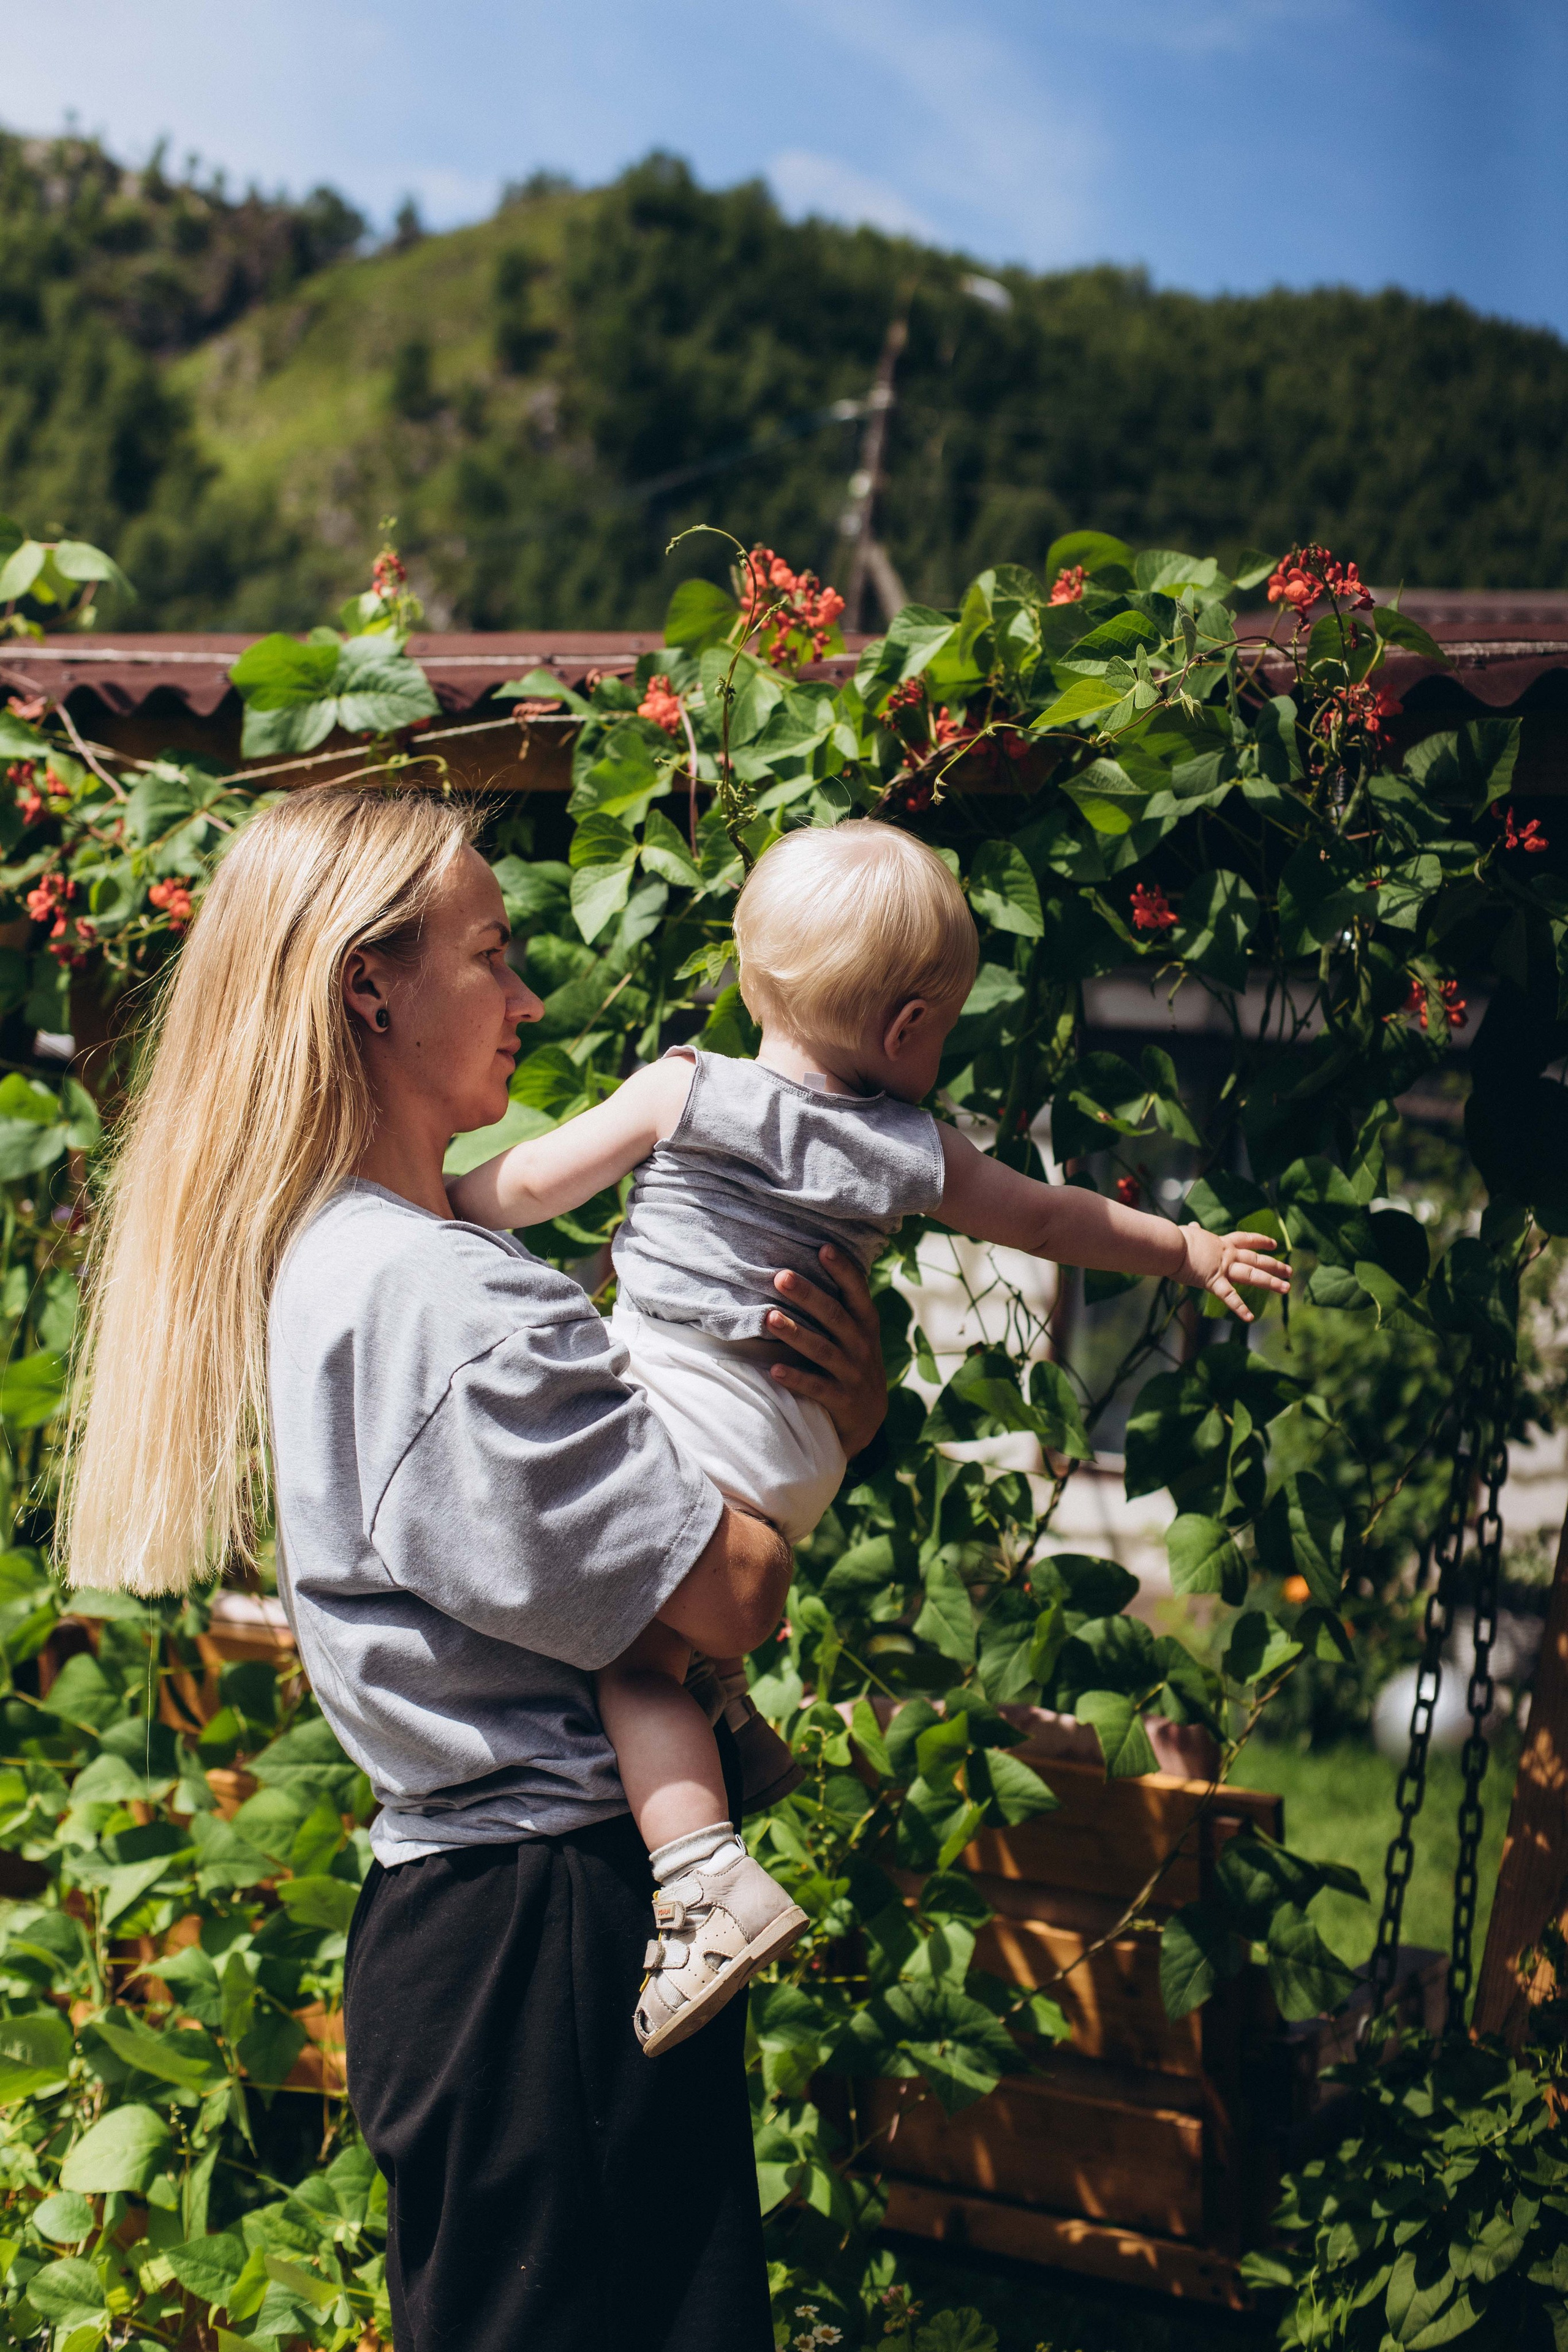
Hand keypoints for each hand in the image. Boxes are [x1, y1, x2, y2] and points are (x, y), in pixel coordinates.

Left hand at [764, 1245, 886, 1457]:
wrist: (868, 1419)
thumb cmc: (853, 1361)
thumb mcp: (858, 1332)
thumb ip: (842, 1302)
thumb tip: (817, 1255)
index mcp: (865, 1323)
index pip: (857, 1292)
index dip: (843, 1270)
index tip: (823, 1248)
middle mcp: (862, 1346)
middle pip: (835, 1316)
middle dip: (808, 1295)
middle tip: (781, 1276)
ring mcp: (853, 1374)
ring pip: (823, 1350)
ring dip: (795, 1333)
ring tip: (769, 1317)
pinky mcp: (842, 1401)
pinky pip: (816, 1388)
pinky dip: (796, 1378)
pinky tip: (773, 1370)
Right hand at [1174, 1228, 1290, 1322]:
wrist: (1171, 1245)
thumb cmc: (1177, 1239)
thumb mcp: (1190, 1233)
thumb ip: (1194, 1232)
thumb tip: (1191, 1226)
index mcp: (1221, 1243)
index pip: (1246, 1239)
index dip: (1261, 1241)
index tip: (1274, 1244)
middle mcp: (1227, 1255)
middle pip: (1256, 1259)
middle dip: (1275, 1265)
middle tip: (1290, 1271)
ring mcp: (1223, 1268)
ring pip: (1252, 1275)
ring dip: (1271, 1282)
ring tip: (1286, 1288)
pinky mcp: (1214, 1281)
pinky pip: (1229, 1296)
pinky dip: (1240, 1307)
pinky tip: (1250, 1317)